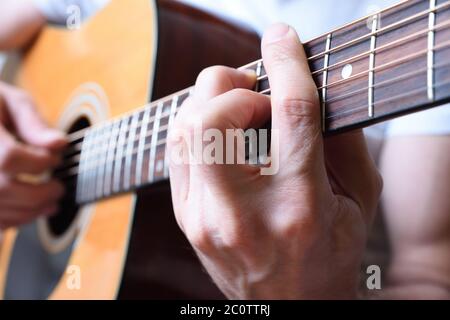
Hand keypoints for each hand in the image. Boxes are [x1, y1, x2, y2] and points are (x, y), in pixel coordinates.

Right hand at [0, 82, 65, 229]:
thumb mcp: (10, 101)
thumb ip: (33, 122)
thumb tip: (59, 144)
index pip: (8, 158)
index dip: (38, 163)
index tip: (55, 159)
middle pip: (3, 188)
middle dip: (40, 193)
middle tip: (59, 188)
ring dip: (30, 211)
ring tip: (52, 203)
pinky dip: (12, 220)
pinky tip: (30, 211)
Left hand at [168, 23, 381, 298]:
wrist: (289, 309)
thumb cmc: (328, 258)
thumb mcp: (359, 204)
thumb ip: (346, 143)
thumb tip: (317, 90)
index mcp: (300, 208)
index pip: (291, 115)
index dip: (287, 64)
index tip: (282, 37)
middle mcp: (243, 215)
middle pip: (214, 119)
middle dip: (232, 86)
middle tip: (256, 92)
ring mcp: (204, 219)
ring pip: (184, 130)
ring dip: (209, 101)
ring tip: (237, 106)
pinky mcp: (185, 219)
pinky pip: (176, 150)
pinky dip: (196, 124)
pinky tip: (220, 129)